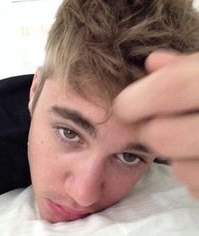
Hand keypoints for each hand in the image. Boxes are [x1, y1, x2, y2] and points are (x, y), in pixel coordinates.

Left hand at [114, 50, 198, 197]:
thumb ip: (189, 66)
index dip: (137, 99)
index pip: (171, 88)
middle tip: (162, 124)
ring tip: (194, 143)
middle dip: (153, 131)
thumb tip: (152, 62)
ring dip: (177, 157)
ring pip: (181, 170)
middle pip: (163, 136)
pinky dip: (195, 177)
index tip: (123, 106)